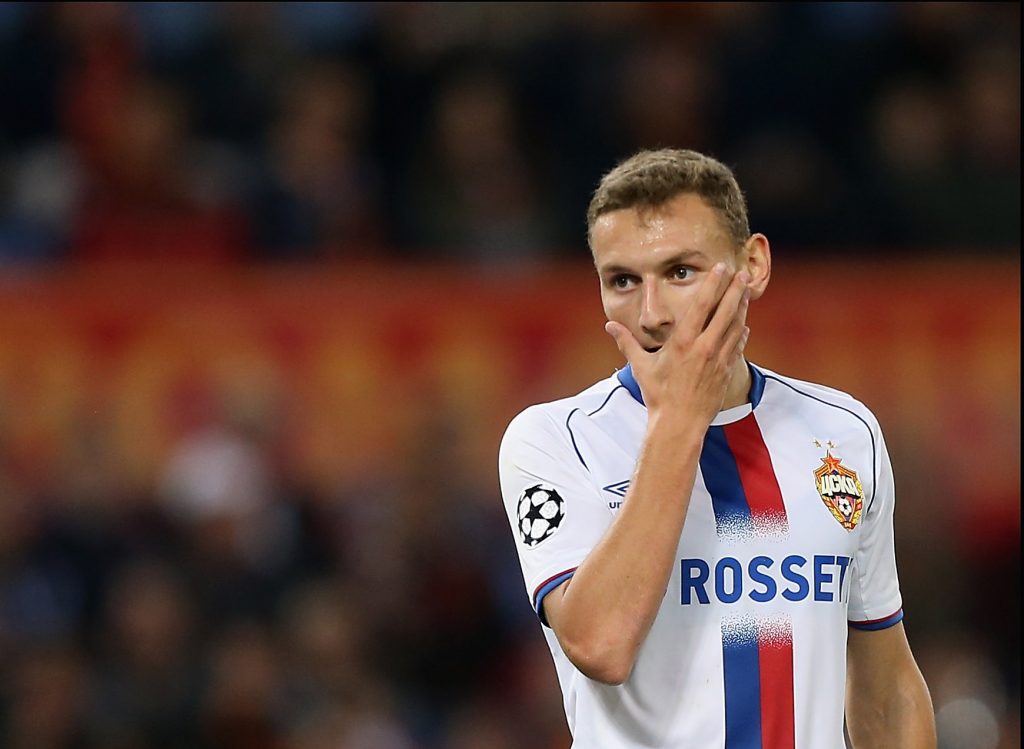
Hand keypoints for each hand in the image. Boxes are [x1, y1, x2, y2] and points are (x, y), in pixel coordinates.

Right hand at [605, 263, 749, 425]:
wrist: (679, 423)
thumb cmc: (658, 395)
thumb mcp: (640, 366)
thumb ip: (626, 342)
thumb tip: (609, 326)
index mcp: (682, 342)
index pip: (701, 306)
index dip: (712, 284)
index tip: (720, 268)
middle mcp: (704, 347)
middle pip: (725, 312)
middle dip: (735, 290)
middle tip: (743, 274)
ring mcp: (718, 360)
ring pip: (736, 327)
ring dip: (742, 308)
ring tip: (746, 292)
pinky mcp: (725, 372)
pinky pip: (737, 347)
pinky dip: (741, 333)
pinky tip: (744, 325)